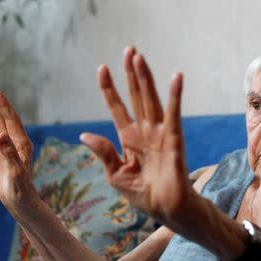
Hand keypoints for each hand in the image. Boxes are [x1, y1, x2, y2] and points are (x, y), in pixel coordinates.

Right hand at [0, 87, 38, 216]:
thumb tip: (2, 135)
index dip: (3, 106)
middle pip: (1, 119)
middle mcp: (15, 143)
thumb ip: (9, 154)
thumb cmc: (21, 189)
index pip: (12, 120)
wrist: (20, 202)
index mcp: (22, 144)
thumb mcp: (16, 172)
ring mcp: (6, 148)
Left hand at [80, 47, 192, 224]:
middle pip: (136, 97)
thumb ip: (103, 153)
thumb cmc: (144, 195)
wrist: (165, 210)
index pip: (117, 108)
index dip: (110, 89)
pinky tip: (176, 78)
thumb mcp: (115, 175)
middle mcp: (144, 132)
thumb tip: (84, 135)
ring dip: (146, 78)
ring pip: (151, 100)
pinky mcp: (174, 140)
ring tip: (139, 56)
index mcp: (129, 139)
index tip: (102, 69)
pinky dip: (175, 97)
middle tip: (129, 50)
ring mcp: (159, 134)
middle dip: (131, 74)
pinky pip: (174, 115)